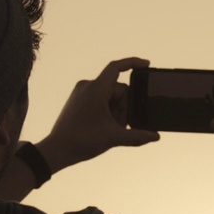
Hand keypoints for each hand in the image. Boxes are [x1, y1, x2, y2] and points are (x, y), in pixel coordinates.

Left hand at [37, 57, 160, 171]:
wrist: (57, 150)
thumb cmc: (82, 141)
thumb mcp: (114, 138)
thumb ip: (137, 136)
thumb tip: (155, 137)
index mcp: (96, 89)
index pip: (117, 67)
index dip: (133, 63)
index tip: (146, 65)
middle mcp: (88, 86)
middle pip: (117, 89)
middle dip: (124, 107)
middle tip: (122, 126)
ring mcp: (82, 93)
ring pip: (109, 97)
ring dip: (116, 112)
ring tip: (112, 130)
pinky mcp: (78, 101)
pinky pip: (99, 100)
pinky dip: (107, 112)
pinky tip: (106, 127)